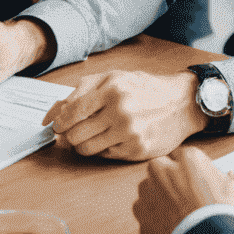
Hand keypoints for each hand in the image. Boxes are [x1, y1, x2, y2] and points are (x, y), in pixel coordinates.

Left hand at [44, 70, 204, 160]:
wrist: (181, 103)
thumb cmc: (143, 88)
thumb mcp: (112, 77)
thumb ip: (80, 90)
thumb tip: (52, 113)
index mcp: (111, 89)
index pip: (72, 112)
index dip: (59, 122)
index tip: (57, 126)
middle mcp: (121, 112)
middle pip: (76, 134)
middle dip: (68, 135)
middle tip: (71, 132)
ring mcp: (130, 133)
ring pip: (87, 149)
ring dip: (81, 145)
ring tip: (88, 136)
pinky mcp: (137, 151)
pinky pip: (105, 155)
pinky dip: (101, 149)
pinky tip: (109, 139)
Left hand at [133, 147, 233, 233]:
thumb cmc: (224, 216)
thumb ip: (228, 178)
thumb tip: (230, 175)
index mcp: (187, 159)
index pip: (182, 156)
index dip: (188, 170)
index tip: (193, 181)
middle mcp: (163, 170)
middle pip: (160, 167)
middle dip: (167, 178)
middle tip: (182, 197)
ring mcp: (149, 192)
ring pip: (148, 188)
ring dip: (157, 197)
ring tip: (175, 214)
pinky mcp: (142, 214)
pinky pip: (144, 211)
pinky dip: (152, 217)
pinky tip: (168, 226)